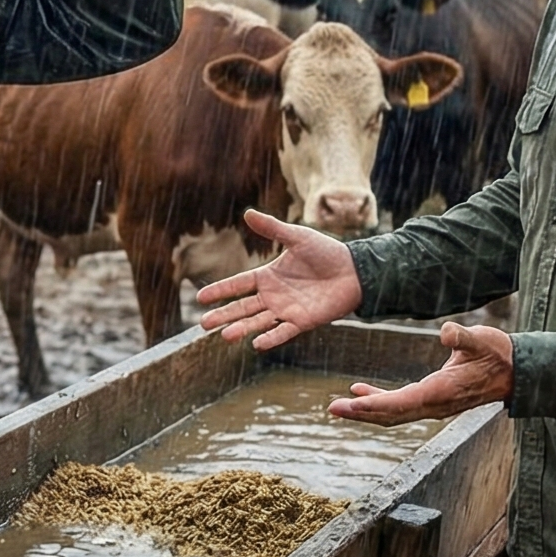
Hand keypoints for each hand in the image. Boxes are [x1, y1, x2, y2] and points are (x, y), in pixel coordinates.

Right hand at [195, 210, 361, 350]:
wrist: (355, 270)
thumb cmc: (327, 253)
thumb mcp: (297, 237)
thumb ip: (272, 228)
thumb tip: (247, 212)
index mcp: (268, 276)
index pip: (238, 285)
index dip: (220, 290)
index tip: (200, 297)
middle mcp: (273, 295)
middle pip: (242, 307)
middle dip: (223, 315)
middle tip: (203, 324)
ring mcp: (286, 310)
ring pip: (258, 321)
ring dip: (241, 328)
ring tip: (225, 335)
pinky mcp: (303, 321)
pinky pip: (283, 331)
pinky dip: (271, 337)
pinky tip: (256, 343)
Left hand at [330, 322, 513, 425]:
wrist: (517, 371)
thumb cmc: (499, 353)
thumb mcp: (483, 340)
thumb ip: (464, 338)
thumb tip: (447, 332)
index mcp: (440, 391)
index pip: (399, 402)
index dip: (372, 404)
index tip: (348, 403)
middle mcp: (434, 405)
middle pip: (390, 414)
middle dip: (360, 413)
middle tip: (331, 409)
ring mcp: (433, 406)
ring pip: (393, 414)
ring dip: (365, 411)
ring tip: (338, 406)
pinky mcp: (433, 400)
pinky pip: (400, 406)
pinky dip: (378, 401)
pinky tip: (360, 390)